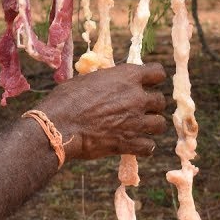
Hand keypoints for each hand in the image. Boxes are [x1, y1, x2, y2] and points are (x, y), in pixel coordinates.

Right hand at [34, 63, 166, 161]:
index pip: (158, 72)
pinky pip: (149, 146)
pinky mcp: (130, 143)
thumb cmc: (66, 99)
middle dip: (152, 105)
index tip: (147, 84)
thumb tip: (109, 83)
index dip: (154, 79)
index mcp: (127, 76)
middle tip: (139, 110)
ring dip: (151, 126)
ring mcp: (136, 121)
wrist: (58, 126)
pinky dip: (143, 147)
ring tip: (139, 128)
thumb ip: (107, 81)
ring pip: (160, 124)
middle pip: (161, 100)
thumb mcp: (87, 80)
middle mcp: (137, 97)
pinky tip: (134, 144)